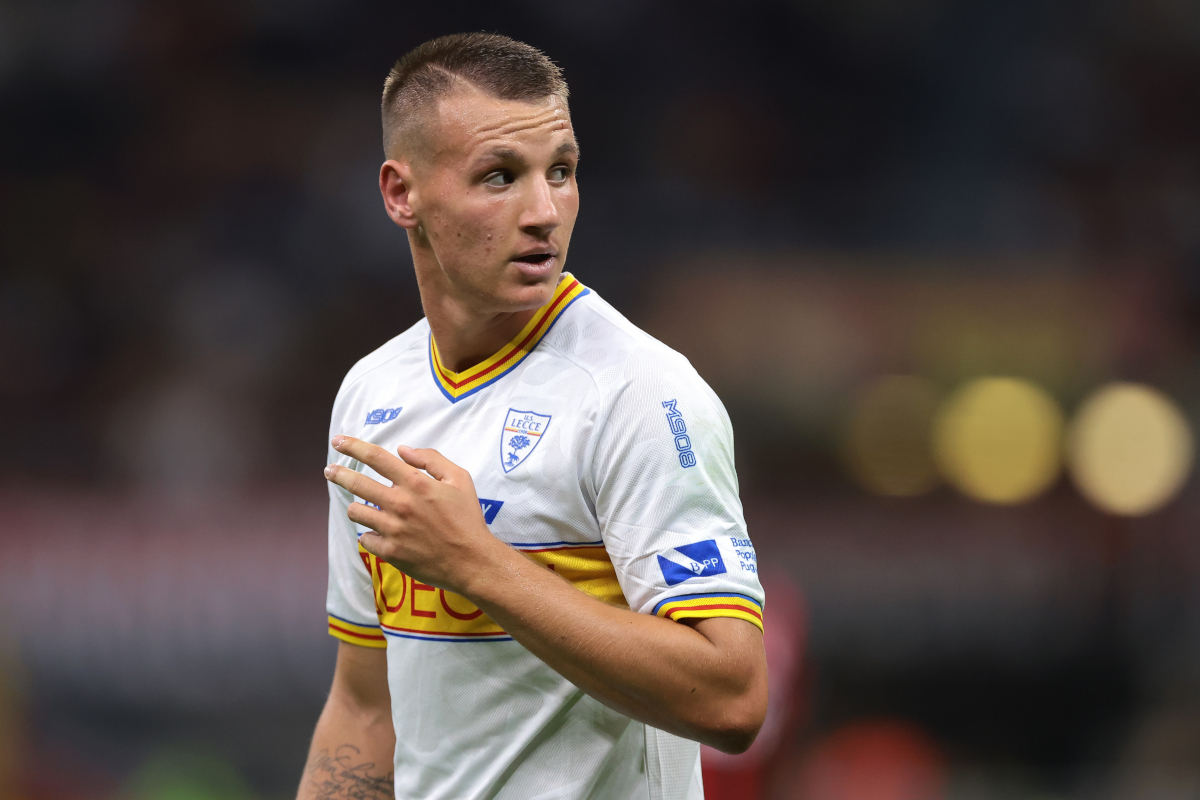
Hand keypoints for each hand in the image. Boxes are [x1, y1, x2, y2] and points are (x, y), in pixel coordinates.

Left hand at [323, 436, 506, 594]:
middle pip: (357, 483)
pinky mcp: (390, 552)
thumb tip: (403, 450)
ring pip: (356, 511)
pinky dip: (370, 536)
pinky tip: (379, 535)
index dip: (353, 446)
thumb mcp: (460, 479)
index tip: (338, 441)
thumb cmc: (467, 518)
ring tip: (363, 508)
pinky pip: (366, 540)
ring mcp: (393, 529)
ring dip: (357, 507)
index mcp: (415, 483)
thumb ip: (431, 459)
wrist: (472, 560)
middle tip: (330, 471)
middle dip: (338, 474)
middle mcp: (400, 503)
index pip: (376, 458)